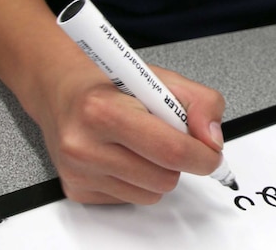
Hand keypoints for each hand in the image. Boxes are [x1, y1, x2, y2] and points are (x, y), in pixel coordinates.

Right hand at [38, 64, 227, 203]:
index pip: (169, 149)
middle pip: (163, 178)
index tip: (211, 153)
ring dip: (159, 172)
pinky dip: (138, 180)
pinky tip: (125, 154)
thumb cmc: (112, 82)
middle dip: (179, 161)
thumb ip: (200, 101)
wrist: (63, 92)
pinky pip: (130, 199)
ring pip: (150, 194)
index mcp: (104, 109)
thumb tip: (212, 140)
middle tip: (172, 137)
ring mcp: (78, 172)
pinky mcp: (76, 191)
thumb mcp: (161, 77)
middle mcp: (85, 145)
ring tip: (144, 141)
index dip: (201, 155)